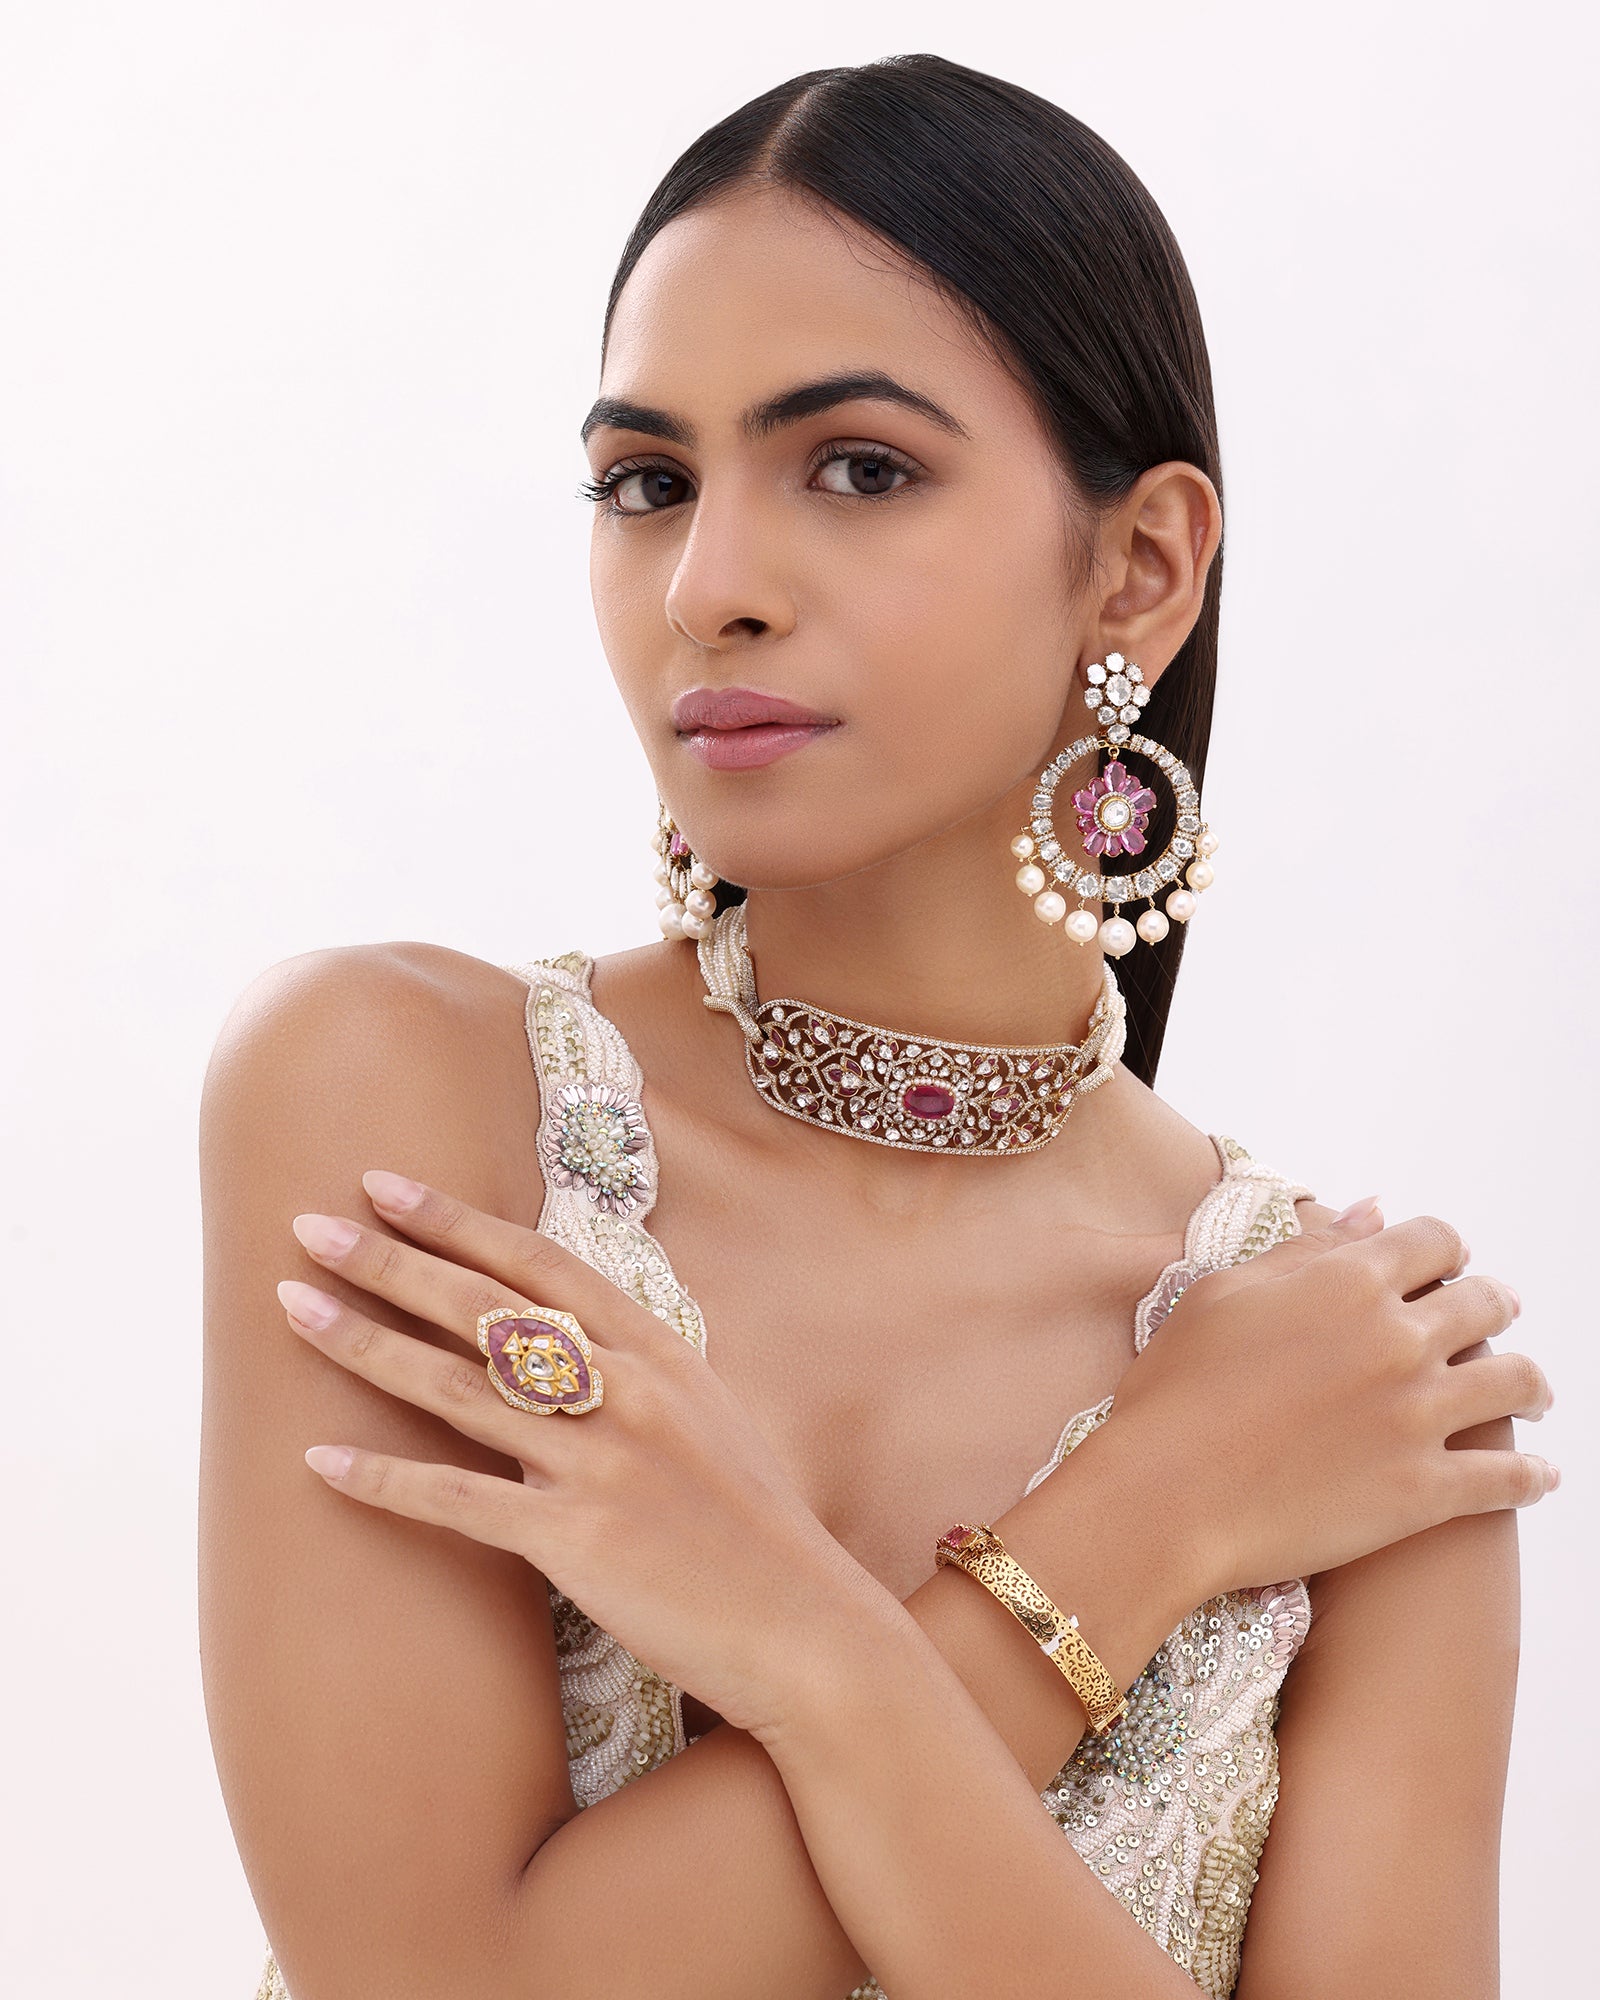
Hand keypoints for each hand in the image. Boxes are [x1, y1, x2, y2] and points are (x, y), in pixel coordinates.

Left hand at [278, 1170, 891, 1743]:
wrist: (806, 1628)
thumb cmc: (754, 1528)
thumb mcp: (709, 1418)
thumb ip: (639, 1370)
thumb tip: (571, 1336)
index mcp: (659, 1353)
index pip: (540, 1264)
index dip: (458, 1220)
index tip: (389, 1186)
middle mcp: (626, 1391)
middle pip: (485, 1308)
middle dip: (390, 1260)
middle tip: (310, 1226)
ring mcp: (600, 1463)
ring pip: (457, 1386)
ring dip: (365, 1343)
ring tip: (293, 1307)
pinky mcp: (575, 1540)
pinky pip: (457, 1499)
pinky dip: (382, 1480)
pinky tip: (318, 1460)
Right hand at [1097, 1202, 1556, 1597]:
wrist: (1166, 1497)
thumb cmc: (1176, 1392)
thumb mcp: (1222, 1296)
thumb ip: (1305, 1251)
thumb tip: (1370, 1212)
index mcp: (1348, 1281)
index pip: (1434, 1240)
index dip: (1444, 1248)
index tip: (1446, 1264)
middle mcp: (1398, 1339)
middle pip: (1486, 1304)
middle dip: (1494, 1305)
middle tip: (1494, 1318)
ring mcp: (1419, 1416)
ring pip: (1514, 1384)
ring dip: (1531, 1385)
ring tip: (1533, 1394)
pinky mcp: (1426, 1491)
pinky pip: (1508, 1478)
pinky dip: (1532, 1475)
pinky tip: (1538, 1475)